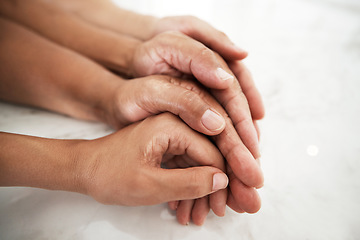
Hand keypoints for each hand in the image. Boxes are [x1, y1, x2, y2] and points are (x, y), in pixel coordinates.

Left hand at [101, 75, 262, 222]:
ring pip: (199, 164)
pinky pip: (186, 166)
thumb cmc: (109, 173)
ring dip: (200, 192)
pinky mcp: (167, 145)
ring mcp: (172, 134)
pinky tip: (184, 206)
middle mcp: (176, 124)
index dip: (225, 181)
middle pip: (210, 157)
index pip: (213, 152)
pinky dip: (187, 187)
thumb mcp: (151, 184)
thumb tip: (223, 181)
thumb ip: (190, 182)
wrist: (84, 169)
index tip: (233, 204)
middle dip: (215, 189)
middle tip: (220, 213)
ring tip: (198, 217)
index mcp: (173, 124)